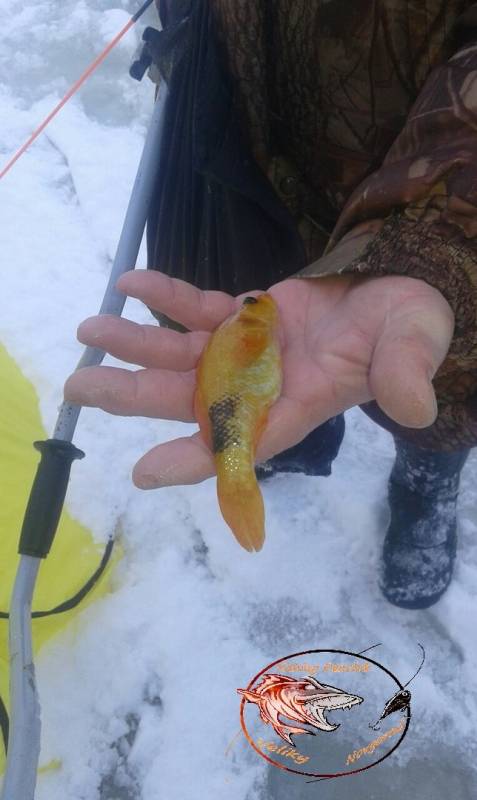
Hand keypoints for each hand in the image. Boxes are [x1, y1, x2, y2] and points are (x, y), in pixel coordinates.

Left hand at [64, 270, 453, 487]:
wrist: (398, 291)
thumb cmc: (409, 327)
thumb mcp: (412, 347)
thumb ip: (405, 374)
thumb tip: (416, 408)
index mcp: (296, 405)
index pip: (242, 441)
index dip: (196, 460)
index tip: (145, 472)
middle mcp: (261, 386)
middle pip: (189, 400)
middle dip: (134, 395)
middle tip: (79, 388)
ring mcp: (247, 351)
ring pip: (181, 354)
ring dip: (134, 343)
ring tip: (88, 330)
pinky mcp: (243, 315)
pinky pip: (196, 308)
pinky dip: (165, 296)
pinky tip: (131, 282)